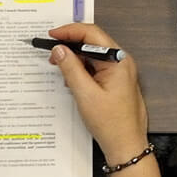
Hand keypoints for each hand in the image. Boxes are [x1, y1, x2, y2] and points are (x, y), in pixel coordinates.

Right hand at [46, 22, 148, 164]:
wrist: (126, 145)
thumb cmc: (112, 124)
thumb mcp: (85, 94)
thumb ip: (71, 69)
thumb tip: (60, 50)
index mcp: (119, 61)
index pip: (92, 34)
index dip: (69, 31)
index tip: (52, 35)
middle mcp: (121, 62)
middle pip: (92, 42)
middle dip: (70, 45)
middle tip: (51, 53)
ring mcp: (119, 72)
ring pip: (92, 55)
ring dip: (74, 59)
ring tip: (58, 67)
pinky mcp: (114, 81)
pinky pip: (95, 67)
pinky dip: (81, 69)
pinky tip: (71, 79)